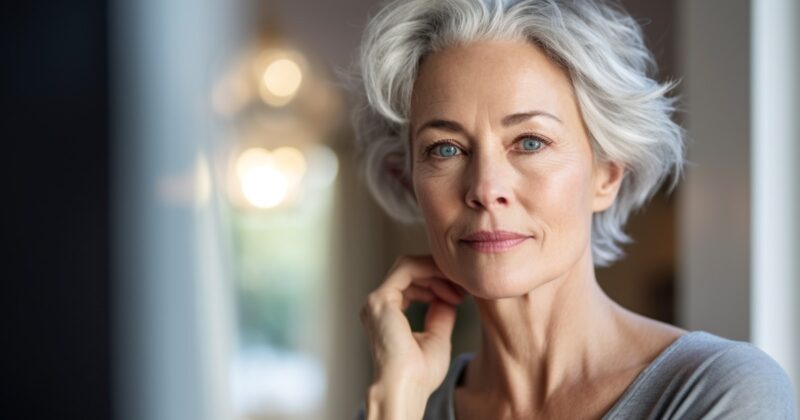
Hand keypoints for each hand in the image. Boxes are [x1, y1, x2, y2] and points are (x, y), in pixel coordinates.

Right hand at [359, 255, 466, 417]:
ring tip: (459, 290)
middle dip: (439, 275)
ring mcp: (377, 301)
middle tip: (464, 287)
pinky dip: (429, 271)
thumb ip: (440, 315)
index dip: (437, 282)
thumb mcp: (437, 337)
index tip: (462, 293)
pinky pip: (406, 269)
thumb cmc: (420, 374)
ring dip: (437, 273)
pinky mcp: (381, 300)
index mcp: (387, 315)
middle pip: (410, 271)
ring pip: (408, 266)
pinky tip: (447, 286)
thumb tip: (448, 298)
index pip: (411, 283)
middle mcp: (378, 306)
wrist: (406, 387)